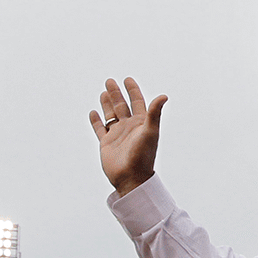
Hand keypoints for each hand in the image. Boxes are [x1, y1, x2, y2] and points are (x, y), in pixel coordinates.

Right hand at [89, 77, 166, 197]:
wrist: (132, 177)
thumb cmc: (143, 156)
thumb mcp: (150, 131)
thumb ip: (154, 113)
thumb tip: (164, 95)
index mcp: (141, 124)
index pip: (137, 103)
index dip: (133, 91)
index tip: (128, 79)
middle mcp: (129, 128)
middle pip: (122, 106)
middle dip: (117, 93)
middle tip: (110, 81)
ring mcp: (117, 135)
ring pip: (111, 115)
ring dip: (107, 104)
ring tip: (104, 92)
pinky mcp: (106, 143)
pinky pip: (100, 129)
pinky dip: (96, 121)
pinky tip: (93, 112)